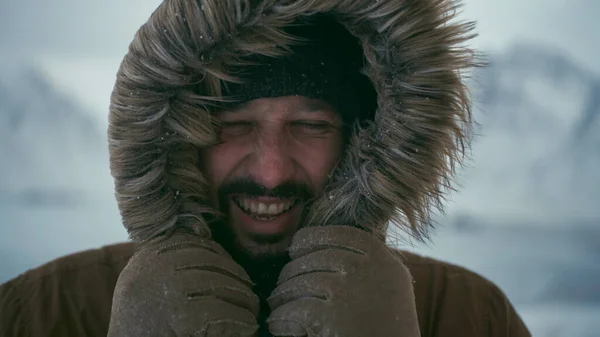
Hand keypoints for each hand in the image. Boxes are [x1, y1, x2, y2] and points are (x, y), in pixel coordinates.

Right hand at [107, 232, 259, 336]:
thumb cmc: (141, 325)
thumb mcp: (146, 285)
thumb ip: (169, 265)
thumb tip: (211, 246)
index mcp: (146, 257)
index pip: (191, 244)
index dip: (219, 256)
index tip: (233, 271)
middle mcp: (154, 268)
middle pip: (209, 262)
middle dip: (235, 277)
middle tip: (250, 294)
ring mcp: (167, 289)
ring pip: (220, 285)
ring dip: (243, 299)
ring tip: (251, 311)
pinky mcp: (182, 315)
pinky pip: (222, 312)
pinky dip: (240, 320)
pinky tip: (247, 326)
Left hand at [267, 226, 420, 336]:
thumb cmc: (388, 330)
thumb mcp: (388, 288)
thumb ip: (365, 267)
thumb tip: (317, 250)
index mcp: (384, 260)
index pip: (341, 234)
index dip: (312, 237)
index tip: (295, 247)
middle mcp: (368, 270)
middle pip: (315, 258)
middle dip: (292, 273)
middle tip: (281, 289)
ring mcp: (349, 291)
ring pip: (299, 283)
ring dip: (282, 297)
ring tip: (277, 308)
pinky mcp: (331, 317)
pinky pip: (292, 310)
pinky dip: (281, 319)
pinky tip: (279, 326)